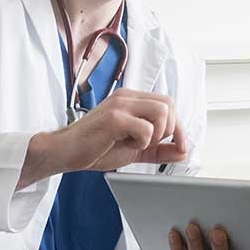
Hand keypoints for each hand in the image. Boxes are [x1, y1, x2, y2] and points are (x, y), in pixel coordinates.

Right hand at [48, 89, 190, 173]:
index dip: (179, 127)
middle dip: (170, 130)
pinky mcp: (114, 118)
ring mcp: (120, 105)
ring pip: (162, 112)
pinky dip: (142, 141)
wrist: (66, 152)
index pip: (168, 103)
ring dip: (156, 134)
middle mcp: (127, 97)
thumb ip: (160, 149)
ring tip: (137, 143)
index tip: (181, 146)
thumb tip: (184, 150)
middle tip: (152, 144)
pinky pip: (145, 128)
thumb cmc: (95, 147)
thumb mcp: (136, 148)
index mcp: (132, 99)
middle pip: (169, 104)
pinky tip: (125, 144)